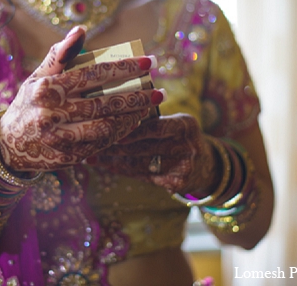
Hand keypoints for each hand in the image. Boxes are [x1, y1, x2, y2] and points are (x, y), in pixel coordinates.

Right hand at [0, 27, 158, 171]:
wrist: (8, 146)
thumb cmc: (28, 104)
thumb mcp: (37, 77)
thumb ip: (60, 55)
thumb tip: (81, 30)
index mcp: (47, 89)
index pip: (93, 74)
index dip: (124, 68)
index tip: (149, 62)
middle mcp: (52, 113)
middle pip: (103, 102)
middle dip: (136, 95)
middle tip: (159, 90)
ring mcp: (60, 138)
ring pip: (106, 126)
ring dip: (132, 116)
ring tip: (149, 106)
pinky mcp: (67, 157)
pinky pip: (102, 144)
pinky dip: (121, 132)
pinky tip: (133, 122)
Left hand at [88, 113, 215, 194]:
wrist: (205, 165)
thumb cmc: (180, 137)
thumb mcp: (175, 122)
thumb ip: (152, 119)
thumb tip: (114, 111)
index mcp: (185, 125)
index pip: (157, 127)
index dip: (134, 130)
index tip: (111, 129)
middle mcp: (186, 146)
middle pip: (144, 148)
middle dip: (114, 146)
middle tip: (91, 142)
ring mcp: (182, 167)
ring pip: (139, 164)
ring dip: (113, 160)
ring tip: (91, 155)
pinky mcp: (176, 184)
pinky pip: (142, 176)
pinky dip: (122, 170)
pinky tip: (106, 166)